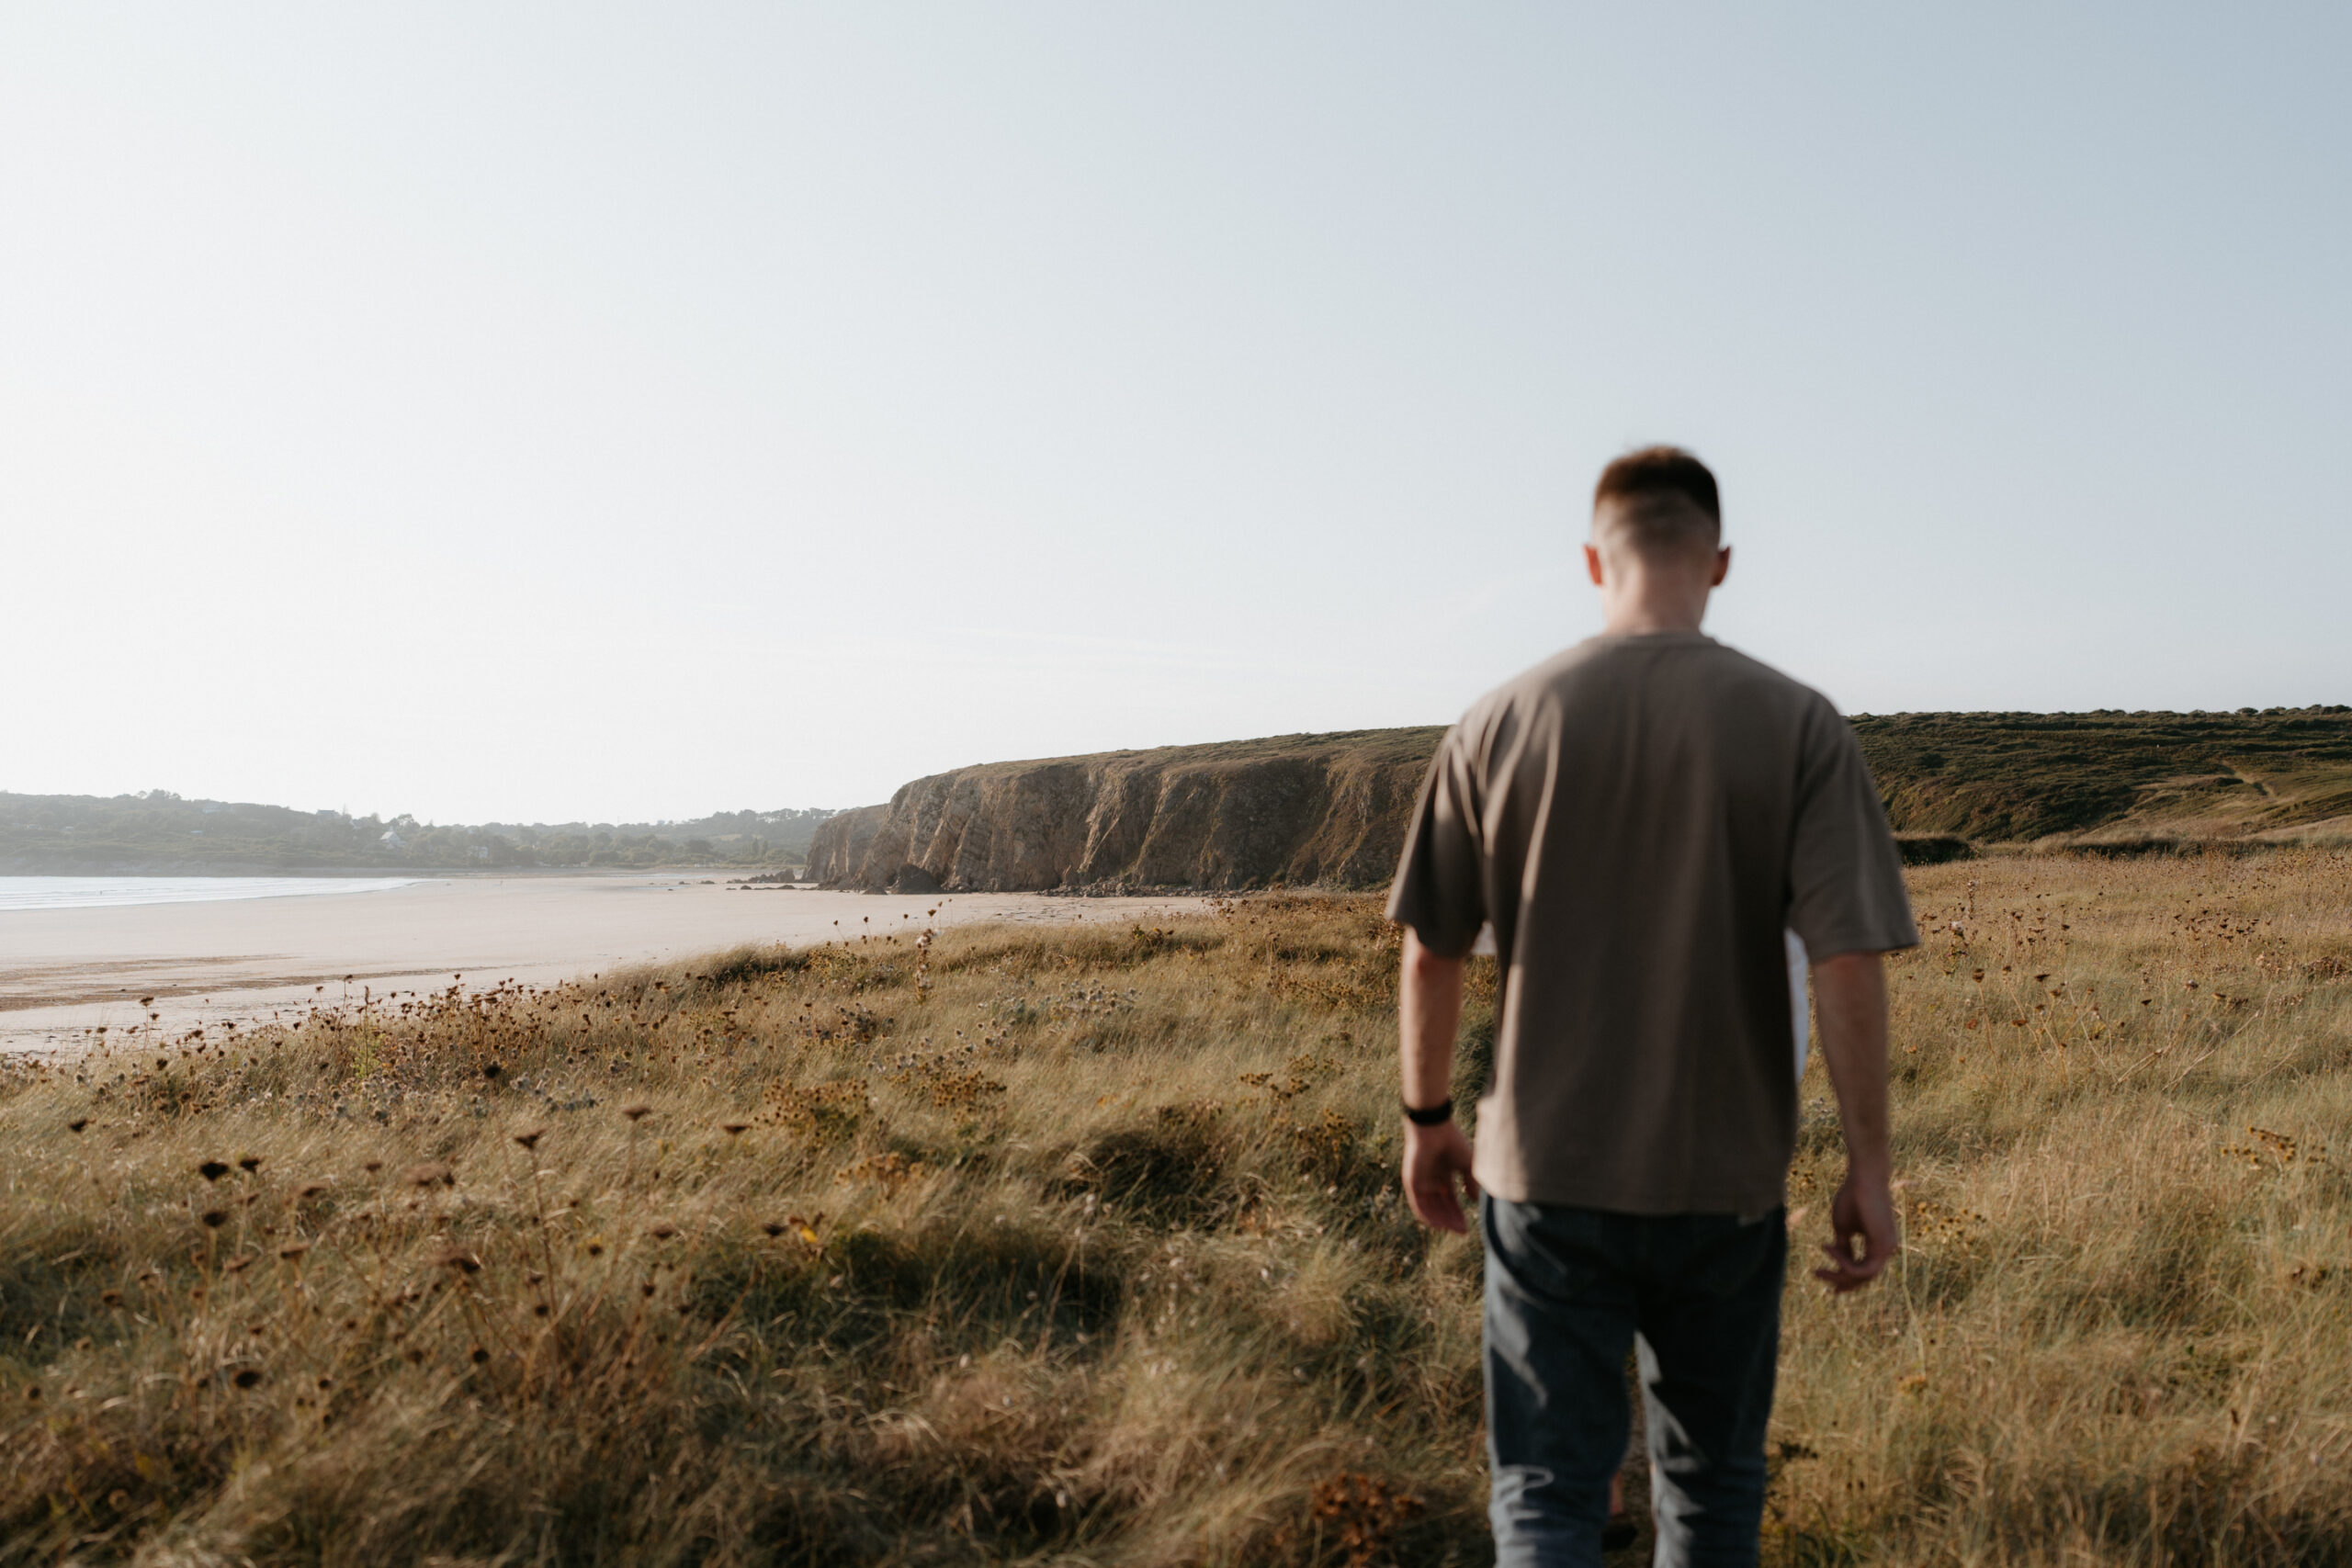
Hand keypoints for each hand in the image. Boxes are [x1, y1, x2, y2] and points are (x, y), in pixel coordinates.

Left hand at [1401, 1119, 1479, 1233]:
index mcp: (1443, 1174)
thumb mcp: (1467, 1165)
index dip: (1458, 1213)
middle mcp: (1431, 1179)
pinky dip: (1427, 1216)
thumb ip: (1471, 1182)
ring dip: (1441, 1220)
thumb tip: (1475, 1200)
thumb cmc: (1452, 1141)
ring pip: (1430, 1208)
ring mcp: (1420, 1181)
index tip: (1467, 1227)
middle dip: (1451, 1219)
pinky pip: (1418, 1204)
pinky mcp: (1411, 1182)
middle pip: (1441, 1206)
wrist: (1434, 1128)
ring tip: (1454, 1229)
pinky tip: (1439, 1225)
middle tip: (1462, 1231)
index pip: (1450, 1199)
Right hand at [1813, 1166, 1897, 1292]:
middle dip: (1840, 1281)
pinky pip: (1864, 1269)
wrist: (1864, 1178)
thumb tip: (1840, 1261)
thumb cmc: (1852, 1197)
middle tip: (1817, 1275)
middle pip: (1864, 1277)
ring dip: (1839, 1274)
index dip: (1843, 1276)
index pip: (1863, 1269)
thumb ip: (1843, 1246)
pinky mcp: (1883, 1246)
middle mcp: (1886, 1249)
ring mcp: (1887, 1248)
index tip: (1821, 1274)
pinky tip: (1829, 1249)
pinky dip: (1844, 1264)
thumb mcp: (1843, 1227)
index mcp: (1878, 1244)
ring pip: (1863, 1276)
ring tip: (1819, 1265)